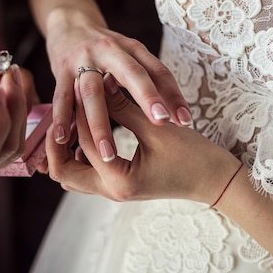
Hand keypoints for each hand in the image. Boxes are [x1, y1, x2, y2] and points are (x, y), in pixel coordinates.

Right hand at [45, 13, 192, 163]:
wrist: (68, 23)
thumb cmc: (106, 50)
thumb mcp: (130, 57)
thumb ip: (149, 82)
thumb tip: (177, 118)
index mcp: (133, 49)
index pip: (158, 71)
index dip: (174, 95)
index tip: (186, 122)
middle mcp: (110, 50)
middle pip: (132, 73)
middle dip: (148, 98)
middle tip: (162, 123)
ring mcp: (83, 59)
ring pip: (93, 92)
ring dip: (100, 123)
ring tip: (109, 154)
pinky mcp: (60, 69)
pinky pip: (61, 97)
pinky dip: (61, 118)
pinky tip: (62, 139)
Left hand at [47, 74, 240, 203]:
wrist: (216, 179)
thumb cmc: (194, 155)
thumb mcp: (157, 127)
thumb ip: (124, 106)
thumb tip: (102, 81)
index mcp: (120, 181)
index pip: (84, 142)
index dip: (81, 111)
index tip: (79, 86)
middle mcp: (112, 192)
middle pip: (63, 172)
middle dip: (56, 143)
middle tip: (60, 111)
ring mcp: (114, 191)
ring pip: (72, 174)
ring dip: (67, 149)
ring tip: (70, 118)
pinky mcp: (120, 184)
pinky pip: (88, 172)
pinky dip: (81, 154)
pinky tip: (89, 128)